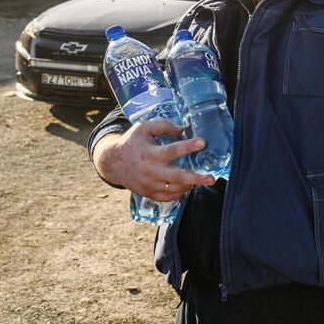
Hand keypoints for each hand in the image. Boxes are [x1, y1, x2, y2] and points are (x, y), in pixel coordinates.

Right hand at [91, 119, 213, 201]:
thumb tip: (182, 129)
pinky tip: (188, 186)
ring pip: (174, 188)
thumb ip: (163, 126)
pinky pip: (168, 197)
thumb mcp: (143, 128)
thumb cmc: (132, 142)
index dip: (188, 146)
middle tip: (212, 178)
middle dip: (196, 178)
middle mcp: (151, 171)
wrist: (112, 162)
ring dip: (190, 184)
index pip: (172, 150)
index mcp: (150, 153)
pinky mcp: (148, 193)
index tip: (203, 142)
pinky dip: (179, 193)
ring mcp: (149, 184)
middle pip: (177, 176)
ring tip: (202, 179)